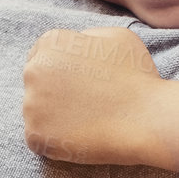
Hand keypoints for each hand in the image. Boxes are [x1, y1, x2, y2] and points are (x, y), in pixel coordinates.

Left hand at [22, 26, 165, 164]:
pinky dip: (57, 141)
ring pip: (37, 112)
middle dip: (56, 92)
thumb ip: (89, 36)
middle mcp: (34, 70)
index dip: (63, 71)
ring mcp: (31, 105)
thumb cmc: (138, 78)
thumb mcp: (118, 37)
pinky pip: (39, 138)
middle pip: (37, 84)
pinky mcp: (35, 135)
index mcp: (51, 44)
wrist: (147, 119)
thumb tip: (77, 43)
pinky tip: (82, 137)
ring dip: (56, 117)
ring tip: (89, 121)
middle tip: (87, 104)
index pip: (42, 56)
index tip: (82, 84)